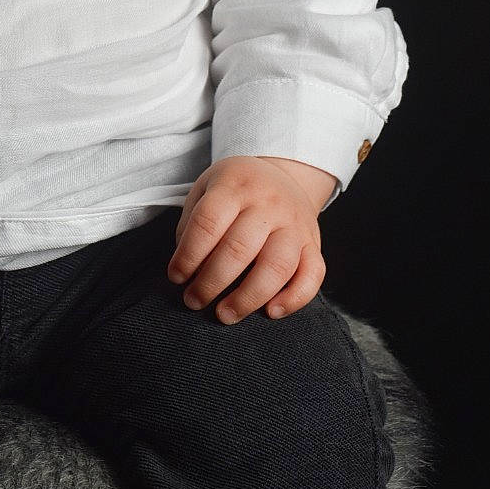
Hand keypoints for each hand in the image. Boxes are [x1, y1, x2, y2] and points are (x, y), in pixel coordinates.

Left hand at [166, 155, 335, 323]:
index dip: (188, 255)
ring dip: (247, 298)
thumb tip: (187, 269)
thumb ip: (193, 223)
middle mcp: (269, 202)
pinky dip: (294, 299)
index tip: (176, 276)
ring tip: (224, 314)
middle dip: (211, 282)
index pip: (208, 222)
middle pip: (239, 249)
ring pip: (277, 267)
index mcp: (236, 184)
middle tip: (193, 301)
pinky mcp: (313, 244)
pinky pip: (313, 275)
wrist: (283, 174)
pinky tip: (270, 312)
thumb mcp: (207, 188)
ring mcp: (295, 224)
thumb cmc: (236, 190)